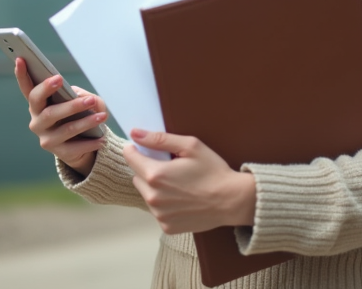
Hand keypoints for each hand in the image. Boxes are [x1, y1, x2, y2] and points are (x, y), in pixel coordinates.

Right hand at [14, 57, 107, 174]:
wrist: (79, 143)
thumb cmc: (77, 114)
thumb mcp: (80, 100)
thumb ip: (82, 95)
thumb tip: (87, 100)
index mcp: (38, 103)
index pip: (27, 88)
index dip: (21, 74)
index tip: (21, 59)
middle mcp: (37, 121)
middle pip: (48, 112)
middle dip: (69, 105)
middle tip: (89, 99)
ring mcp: (46, 138)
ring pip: (66, 129)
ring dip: (86, 122)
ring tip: (103, 116)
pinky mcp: (58, 153)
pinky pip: (75, 147)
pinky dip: (90, 142)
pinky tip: (102, 138)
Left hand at [123, 129, 256, 234]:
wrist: (231, 200)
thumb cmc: (213, 171)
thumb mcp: (190, 146)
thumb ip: (160, 139)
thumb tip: (135, 133)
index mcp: (155, 175)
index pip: (130, 157)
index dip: (135, 149)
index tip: (143, 148)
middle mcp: (153, 197)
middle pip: (136, 176)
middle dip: (147, 169)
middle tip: (169, 167)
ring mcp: (159, 215)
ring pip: (146, 194)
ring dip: (154, 188)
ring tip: (177, 184)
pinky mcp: (166, 227)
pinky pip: (156, 210)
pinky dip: (164, 204)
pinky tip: (181, 199)